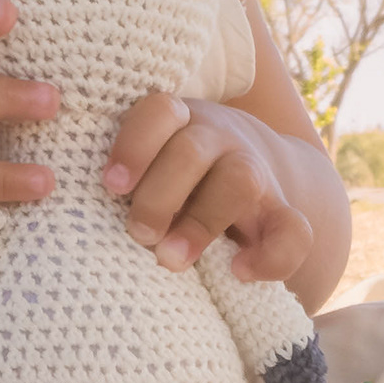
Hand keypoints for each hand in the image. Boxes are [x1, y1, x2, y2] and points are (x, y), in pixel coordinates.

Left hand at [102, 94, 314, 286]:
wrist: (258, 181)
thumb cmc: (179, 179)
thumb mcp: (154, 163)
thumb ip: (129, 180)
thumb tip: (90, 220)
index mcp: (183, 120)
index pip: (161, 111)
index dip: (135, 145)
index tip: (112, 186)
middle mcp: (221, 139)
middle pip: (192, 151)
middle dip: (159, 196)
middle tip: (138, 234)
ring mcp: (256, 171)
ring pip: (241, 180)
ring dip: (201, 223)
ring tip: (171, 260)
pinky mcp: (284, 211)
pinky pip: (294, 231)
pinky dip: (269, 256)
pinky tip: (240, 271)